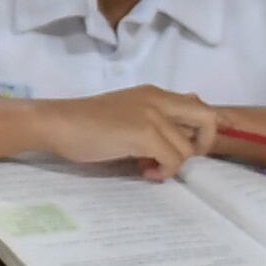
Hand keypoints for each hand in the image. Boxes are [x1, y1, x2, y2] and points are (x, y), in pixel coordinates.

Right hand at [16, 86, 215, 178]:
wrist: (58, 123)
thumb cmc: (85, 123)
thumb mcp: (127, 114)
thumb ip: (153, 119)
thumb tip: (178, 134)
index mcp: (155, 94)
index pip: (198, 106)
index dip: (199, 131)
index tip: (182, 148)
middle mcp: (159, 100)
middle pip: (207, 118)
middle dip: (203, 143)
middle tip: (180, 158)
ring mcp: (152, 116)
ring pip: (186, 148)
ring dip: (172, 165)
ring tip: (147, 167)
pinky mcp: (144, 134)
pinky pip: (172, 160)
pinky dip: (163, 171)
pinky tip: (144, 171)